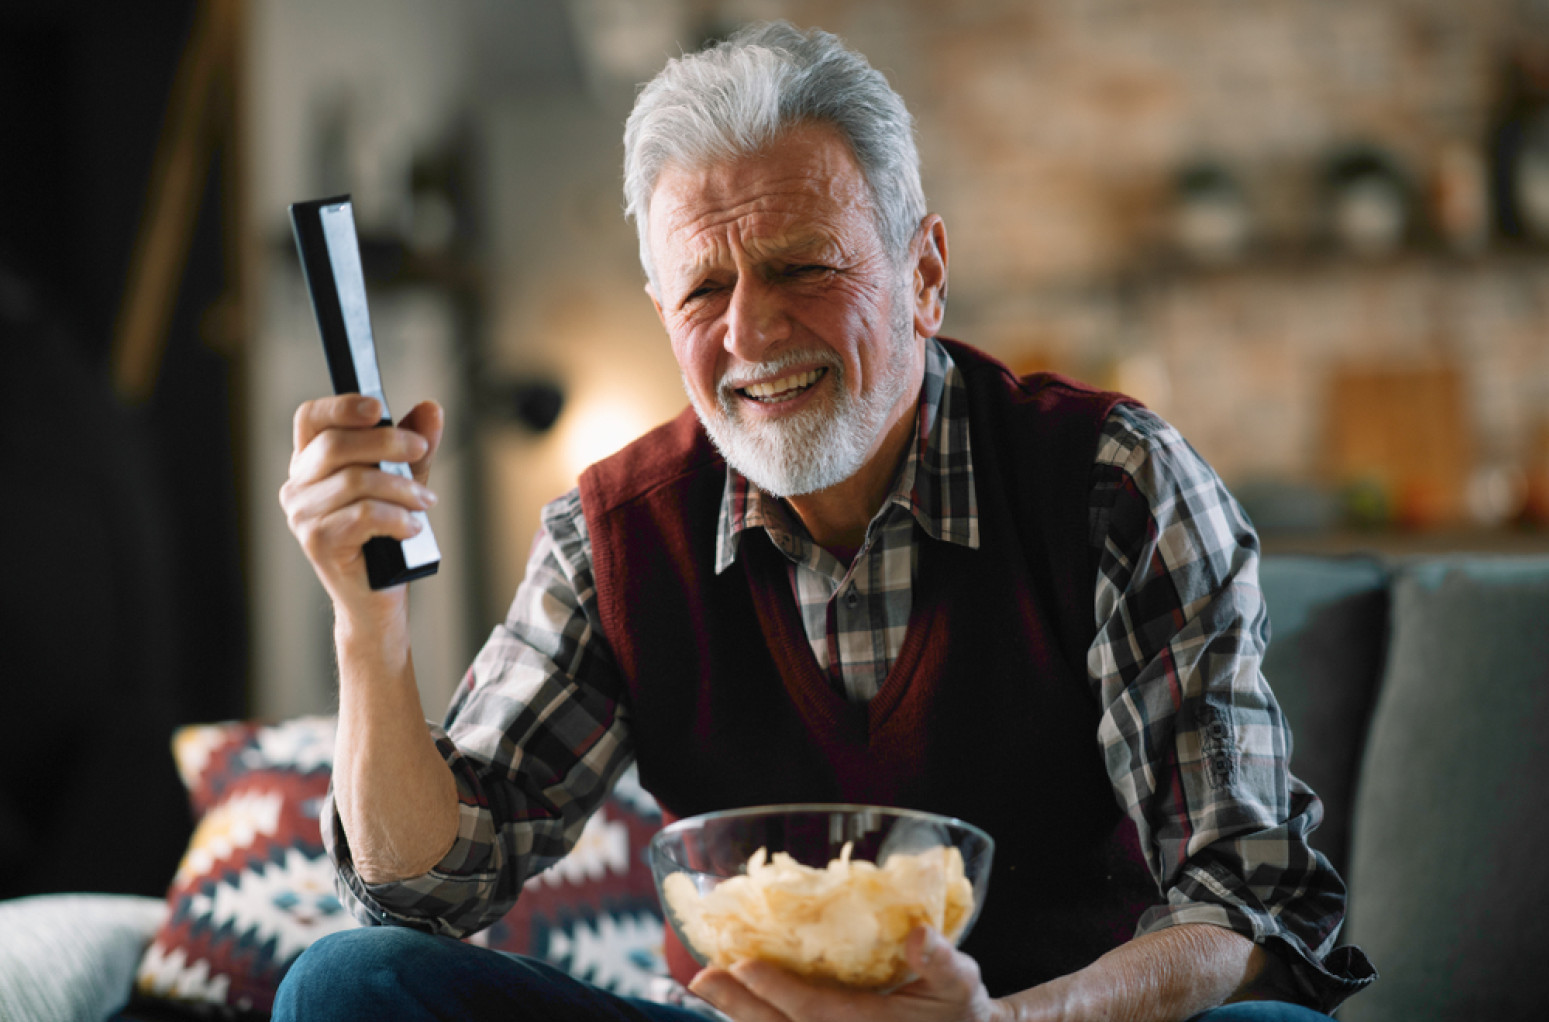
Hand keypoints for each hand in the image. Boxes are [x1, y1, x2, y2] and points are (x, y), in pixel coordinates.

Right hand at [279, 395, 442, 613]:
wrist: (377, 596)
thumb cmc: (385, 535)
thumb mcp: (404, 480)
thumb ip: (414, 445)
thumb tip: (431, 410)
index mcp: (311, 463)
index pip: (311, 418)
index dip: (341, 406)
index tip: (378, 407)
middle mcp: (298, 486)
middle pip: (336, 445)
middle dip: (388, 442)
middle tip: (420, 451)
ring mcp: (302, 514)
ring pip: (355, 480)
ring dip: (401, 488)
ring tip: (424, 501)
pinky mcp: (317, 541)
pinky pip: (363, 514)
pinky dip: (397, 517)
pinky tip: (412, 527)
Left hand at [688, 928, 999, 1021]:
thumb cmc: (959, 1011)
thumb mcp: (962, 985)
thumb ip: (943, 963)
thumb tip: (919, 936)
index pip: (817, 1013)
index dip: (779, 991)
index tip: (744, 965)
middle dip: (740, 1006)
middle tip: (702, 977)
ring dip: (739, 1014)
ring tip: (705, 983)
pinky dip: (755, 1021)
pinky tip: (731, 1000)